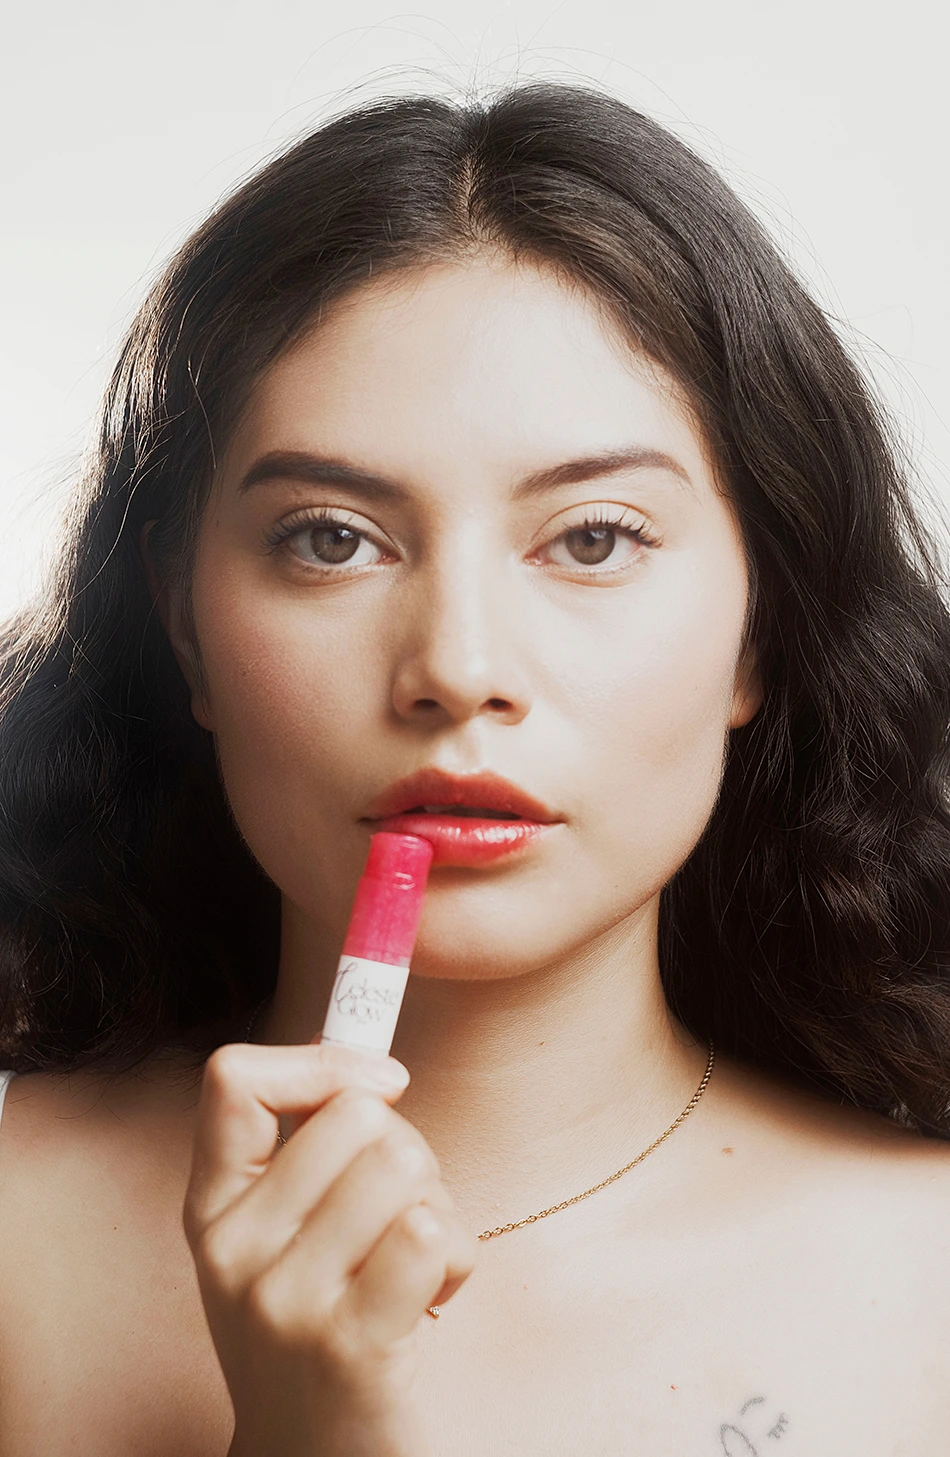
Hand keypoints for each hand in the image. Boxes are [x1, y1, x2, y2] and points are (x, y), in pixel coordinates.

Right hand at [183, 1041, 476, 1456]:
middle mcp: (234, 1249)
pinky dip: (457, 1257)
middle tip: (397, 1219)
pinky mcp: (348, 1344)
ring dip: (438, 1205)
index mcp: (214, 1208)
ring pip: (403, 1163)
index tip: (379, 1090)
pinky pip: (432, 1233)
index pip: (232, 1080)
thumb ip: (311, 1151)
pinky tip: (432, 1302)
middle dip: (407, 1150)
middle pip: (357, 1114)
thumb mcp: (286, 1237)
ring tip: (414, 1263)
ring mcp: (284, 1299)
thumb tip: (376, 1068)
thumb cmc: (322, 1327)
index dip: (322, 1061)